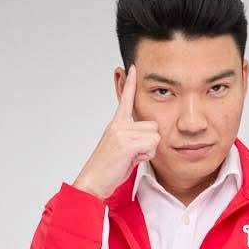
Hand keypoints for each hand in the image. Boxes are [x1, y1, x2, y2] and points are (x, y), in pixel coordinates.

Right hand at [73, 63, 160, 198]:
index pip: (125, 99)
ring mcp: (122, 132)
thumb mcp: (121, 149)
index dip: (130, 83)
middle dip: (149, 142)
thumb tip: (150, 137)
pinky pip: (151, 145)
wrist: (94, 181)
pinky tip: (131, 160)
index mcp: (116, 124)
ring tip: (131, 157)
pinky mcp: (126, 143)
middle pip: (153, 126)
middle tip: (132, 154)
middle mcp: (118, 124)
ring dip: (148, 150)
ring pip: (154, 135)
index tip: (133, 67)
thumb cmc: (108, 169)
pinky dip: (146, 155)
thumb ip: (134, 138)